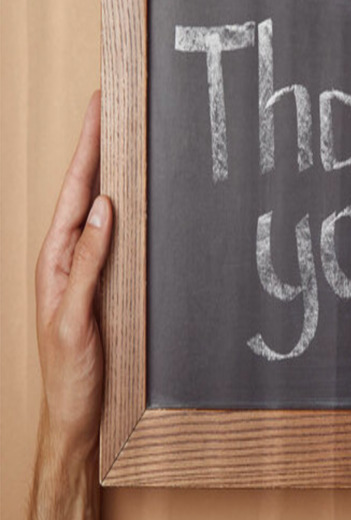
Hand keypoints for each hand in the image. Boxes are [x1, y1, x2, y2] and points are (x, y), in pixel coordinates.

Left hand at [26, 89, 111, 519]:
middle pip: (81, 190)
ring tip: (114, 138)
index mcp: (55, 260)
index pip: (75, 193)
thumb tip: (102, 211)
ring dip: (103, 170)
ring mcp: (81, 267)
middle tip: (106, 109)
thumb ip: (87, 262)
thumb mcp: (75, 317)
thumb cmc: (71, 370)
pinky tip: (126, 196)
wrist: (75, 410)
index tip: (98, 111)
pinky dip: (116, 204)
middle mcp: (65, 257)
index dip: (87, 149)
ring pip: (93, 207)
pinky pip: (107, 232)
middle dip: (93, 147)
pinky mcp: (97, 280)